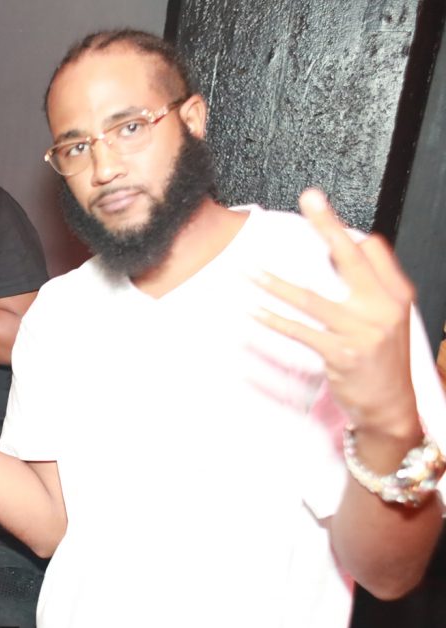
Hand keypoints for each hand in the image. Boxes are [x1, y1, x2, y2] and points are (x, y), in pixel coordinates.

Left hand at [254, 188, 418, 438]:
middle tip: (308, 199)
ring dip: (276, 284)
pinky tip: (255, 313)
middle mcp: (383, 308)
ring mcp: (363, 332)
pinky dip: (274, 321)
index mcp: (397, 295)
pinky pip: (301, 332)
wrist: (391, 407)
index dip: (345, 232)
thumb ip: (370, 287)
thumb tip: (344, 249)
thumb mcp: (387, 318)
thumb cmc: (382, 359)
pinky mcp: (342, 355)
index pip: (374, 250)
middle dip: (327, 225)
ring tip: (250, 272)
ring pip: (312, 298)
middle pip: (350, 257)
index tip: (318, 208)